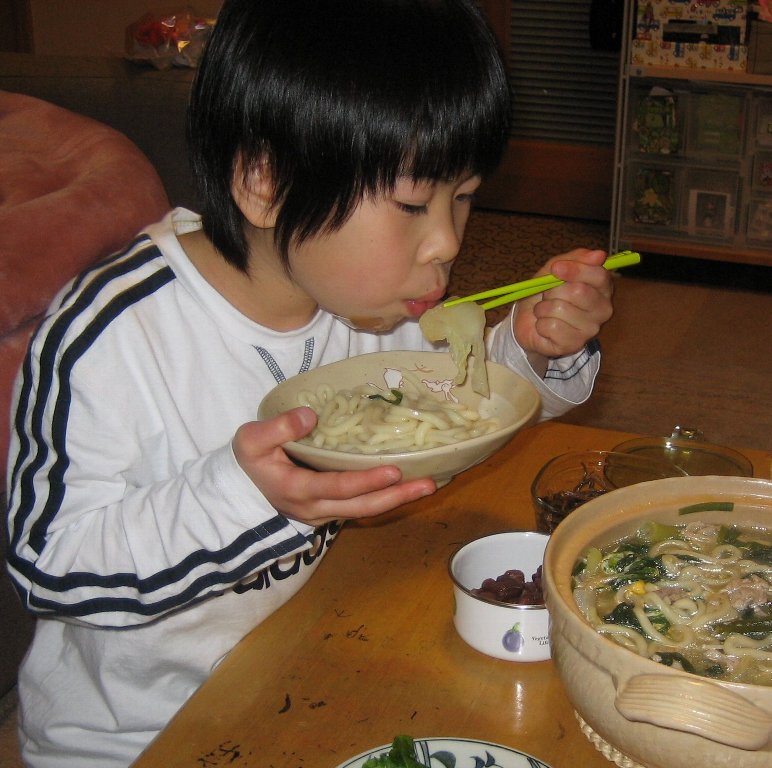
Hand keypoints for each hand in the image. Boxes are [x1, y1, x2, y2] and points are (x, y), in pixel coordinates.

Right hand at [232, 407, 435, 524]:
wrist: (239, 491)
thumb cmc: (247, 462)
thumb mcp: (250, 440)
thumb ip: (278, 427)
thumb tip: (311, 416)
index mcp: (298, 490)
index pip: (339, 488)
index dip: (367, 481)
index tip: (395, 470)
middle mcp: (316, 508)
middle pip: (363, 507)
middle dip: (397, 497)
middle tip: (429, 484)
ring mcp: (325, 513)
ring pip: (365, 511)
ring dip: (397, 500)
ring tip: (428, 485)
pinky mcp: (330, 510)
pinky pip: (362, 506)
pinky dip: (385, 497)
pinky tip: (406, 484)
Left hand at [513, 248, 613, 360]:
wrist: (527, 319)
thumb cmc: (546, 293)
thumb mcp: (556, 268)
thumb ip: (577, 258)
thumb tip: (600, 254)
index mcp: (603, 288)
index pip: (599, 275)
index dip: (575, 270)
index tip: (556, 269)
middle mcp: (603, 309)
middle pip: (578, 291)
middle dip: (553, 290)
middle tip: (548, 295)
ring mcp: (590, 329)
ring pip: (560, 309)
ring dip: (544, 308)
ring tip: (544, 311)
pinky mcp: (574, 344)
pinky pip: (552, 327)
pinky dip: (541, 324)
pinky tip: (544, 326)